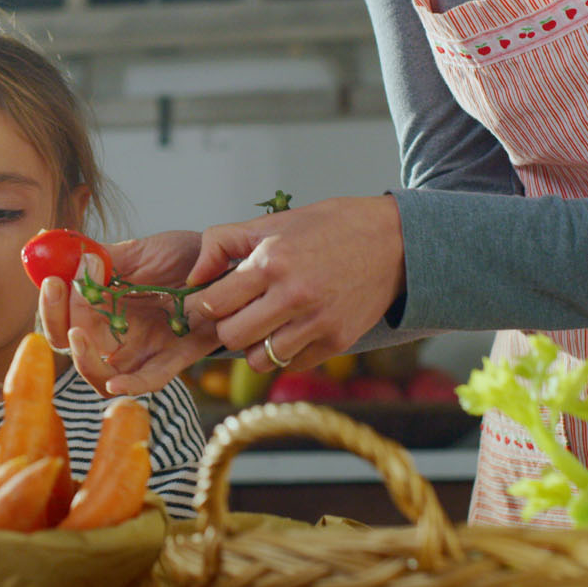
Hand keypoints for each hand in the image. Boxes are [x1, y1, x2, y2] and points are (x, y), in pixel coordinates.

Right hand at [42, 231, 219, 396]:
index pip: (62, 319)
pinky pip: (150, 380)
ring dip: (84, 358)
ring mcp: (144, 350)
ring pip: (102, 373)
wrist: (224, 263)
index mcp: (102, 308)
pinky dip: (131, 385)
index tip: (54, 279)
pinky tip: (115, 384)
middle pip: (72, 346)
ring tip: (78, 332)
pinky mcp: (175, 358)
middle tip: (61, 288)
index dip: (52, 305)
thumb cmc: (183, 258)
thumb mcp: (139, 251)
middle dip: (58, 320)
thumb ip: (102, 256)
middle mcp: (117, 334)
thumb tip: (62, 251)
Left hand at [185, 194, 403, 373]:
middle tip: (235, 313)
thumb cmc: (329, 228)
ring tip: (261, 324)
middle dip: (226, 326)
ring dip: (253, 345)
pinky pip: (291, 364)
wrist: (394, 242)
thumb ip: (222, 243)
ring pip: (258, 359)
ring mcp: (318, 323)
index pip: (213, 302)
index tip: (209, 300)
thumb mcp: (272, 223)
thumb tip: (193, 277)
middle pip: (230, 335)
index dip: (204, 303)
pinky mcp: (337, 341)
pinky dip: (283, 352)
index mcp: (272, 261)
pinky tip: (289, 330)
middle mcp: (293, 296)